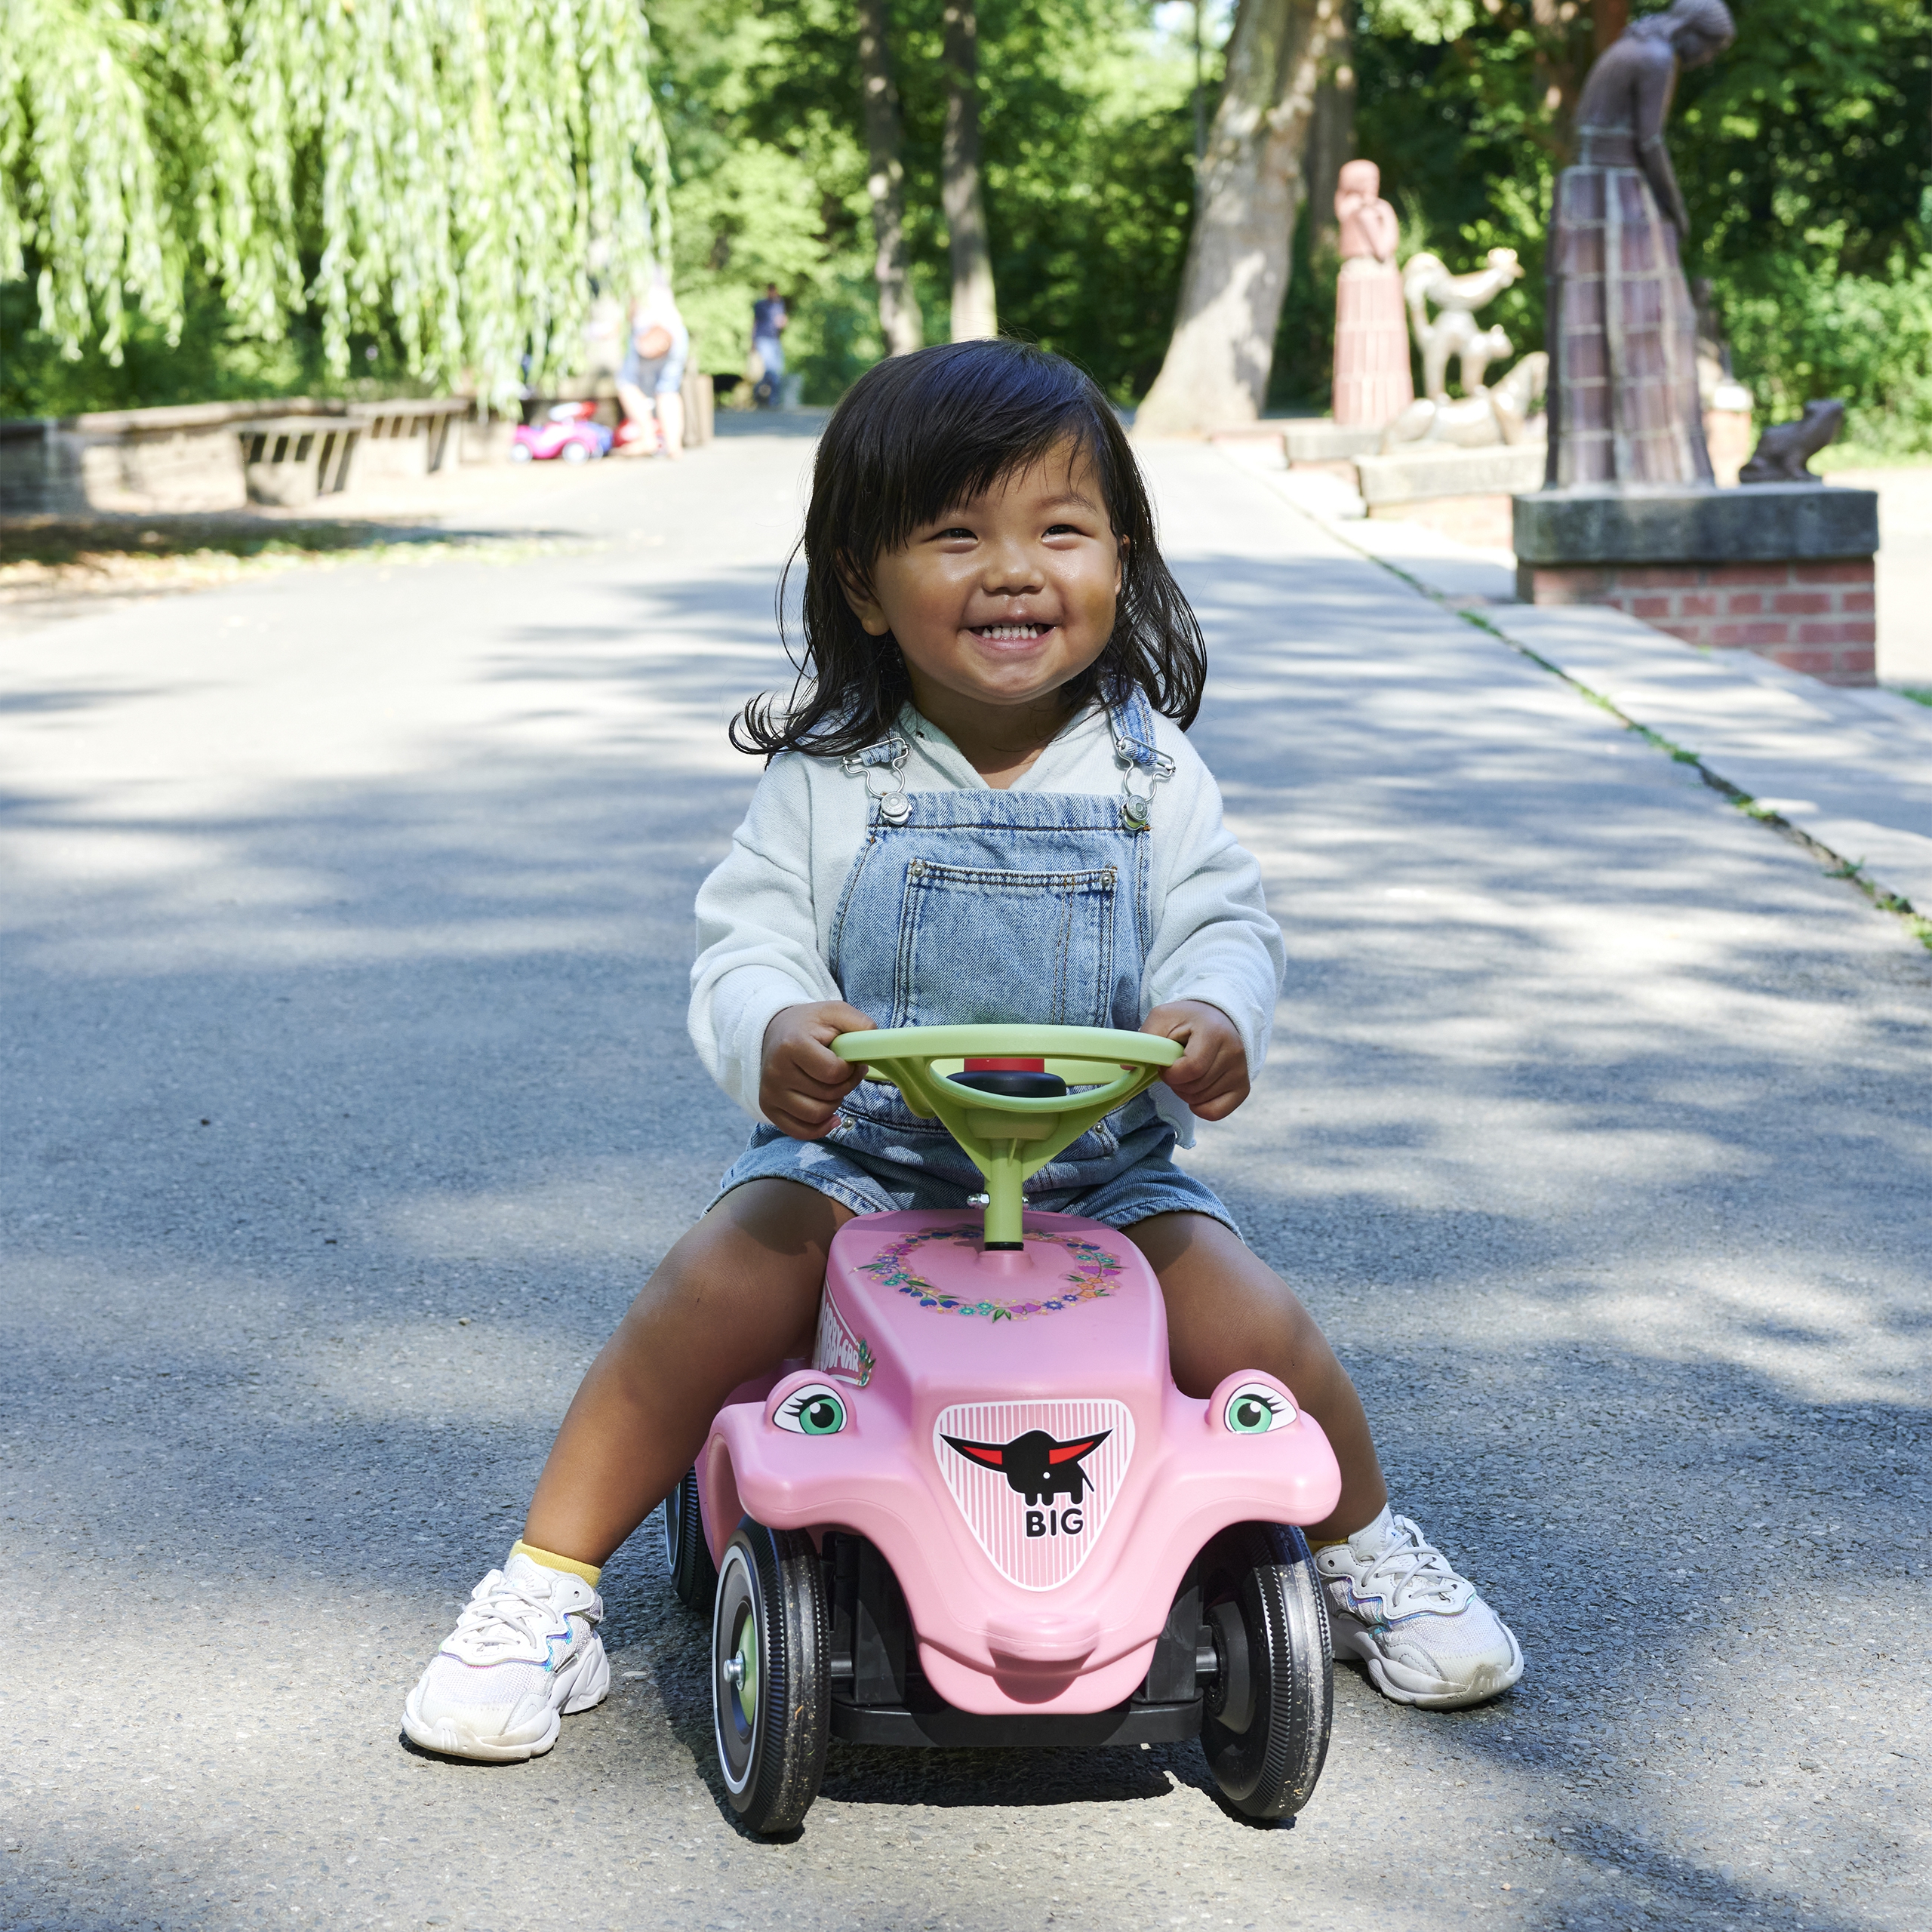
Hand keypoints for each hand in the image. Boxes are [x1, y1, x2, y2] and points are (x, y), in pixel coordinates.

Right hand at [760, 1002, 873, 1138]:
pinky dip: (820, 1128)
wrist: (776, 1030)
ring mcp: (770, 1092)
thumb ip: (860, 1024)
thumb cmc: (810, 1024)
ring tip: (831, 1086)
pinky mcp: (768, 1107)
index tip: (849, 1060)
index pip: (833, 1073)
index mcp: (793, 1045)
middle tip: (843, 1072)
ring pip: (816, 1115)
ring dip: (834, 1104)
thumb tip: (877, 1045)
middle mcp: (777, 1071)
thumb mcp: (836, 1012)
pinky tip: (830, 1115)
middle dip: (845, 1086)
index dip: (849, 1070)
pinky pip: (800, 1131)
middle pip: (827, 1096)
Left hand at [1141, 1000, 1249, 1120]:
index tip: (1165, 1063)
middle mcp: (1234, 1052)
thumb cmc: (1187, 1020)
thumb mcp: (1163, 1018)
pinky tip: (1196, 1089)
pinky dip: (1199, 1107)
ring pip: (1202, 1100)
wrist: (1217, 1018)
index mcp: (1215, 1033)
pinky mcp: (1243, 1087)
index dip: (1171, 1073)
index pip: (1191, 1069)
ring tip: (1188, 1072)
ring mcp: (1241, 1072)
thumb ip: (1145, 1040)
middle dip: (1176, 1082)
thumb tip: (1128, 1068)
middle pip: (1195, 1087)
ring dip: (1185, 1092)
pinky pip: (1216, 1113)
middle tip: (1176, 1066)